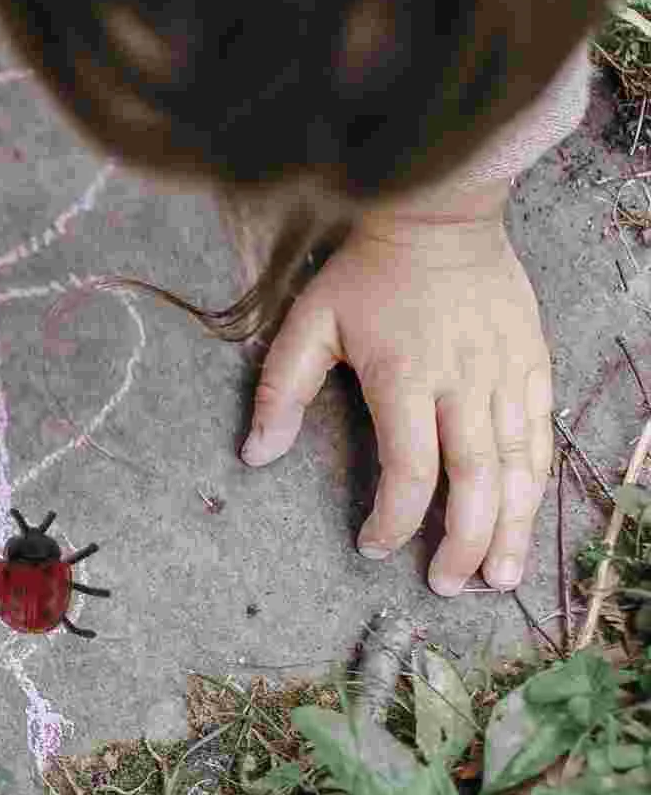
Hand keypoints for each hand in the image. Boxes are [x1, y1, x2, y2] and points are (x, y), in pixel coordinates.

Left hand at [241, 183, 551, 595]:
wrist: (441, 209)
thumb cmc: (367, 271)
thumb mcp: (307, 323)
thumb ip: (280, 392)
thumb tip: (255, 456)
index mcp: (406, 376)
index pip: (409, 469)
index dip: (393, 518)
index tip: (372, 546)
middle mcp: (465, 382)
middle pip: (475, 480)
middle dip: (463, 541)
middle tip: (447, 585)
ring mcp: (507, 372)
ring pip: (518, 465)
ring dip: (511, 526)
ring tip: (500, 576)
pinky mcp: (534, 362)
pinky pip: (540, 435)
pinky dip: (533, 482)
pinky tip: (524, 517)